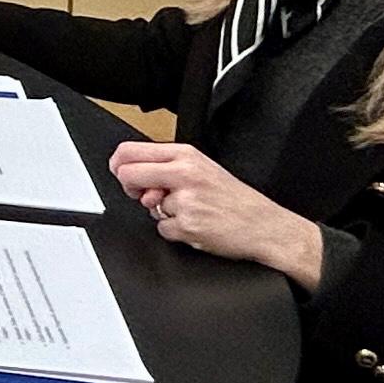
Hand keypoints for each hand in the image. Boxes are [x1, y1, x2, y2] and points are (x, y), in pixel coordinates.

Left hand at [108, 140, 330, 288]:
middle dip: (132, 189)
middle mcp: (184, 174)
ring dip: (164, 213)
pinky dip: (175, 231)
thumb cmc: (235, 199)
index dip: (119, 164)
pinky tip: (196, 225)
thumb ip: (168, 167)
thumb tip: (132, 174)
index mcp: (186, 155)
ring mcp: (184, 200)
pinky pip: (162, 229)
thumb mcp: (203, 169)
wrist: (264, 225)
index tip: (121, 172)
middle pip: (129, 175)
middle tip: (150, 195)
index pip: (131, 151)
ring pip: (148, 207)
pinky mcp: (187, 225)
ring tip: (192, 211)